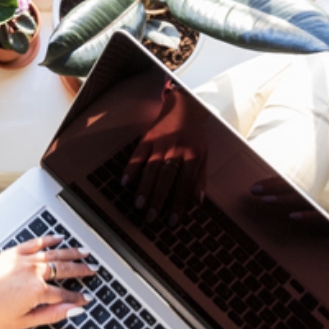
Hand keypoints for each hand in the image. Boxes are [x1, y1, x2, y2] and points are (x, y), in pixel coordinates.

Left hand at [0, 236, 95, 328]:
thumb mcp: (24, 322)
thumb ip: (51, 314)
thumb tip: (71, 311)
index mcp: (37, 291)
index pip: (65, 294)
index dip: (78, 297)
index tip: (86, 298)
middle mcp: (32, 272)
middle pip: (64, 269)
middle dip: (82, 270)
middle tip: (93, 270)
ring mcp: (22, 260)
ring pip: (53, 254)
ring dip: (71, 252)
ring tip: (84, 252)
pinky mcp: (11, 252)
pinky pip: (35, 243)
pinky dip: (48, 240)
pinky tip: (57, 239)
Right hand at [121, 83, 207, 224]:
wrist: (183, 107)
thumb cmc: (195, 136)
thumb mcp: (204, 155)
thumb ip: (200, 178)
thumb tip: (198, 201)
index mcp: (192, 156)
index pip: (184, 184)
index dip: (178, 203)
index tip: (172, 221)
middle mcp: (175, 150)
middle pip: (166, 178)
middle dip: (158, 199)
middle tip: (151, 217)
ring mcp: (159, 144)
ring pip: (151, 169)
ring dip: (144, 188)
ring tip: (138, 205)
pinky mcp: (146, 139)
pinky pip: (137, 155)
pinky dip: (130, 169)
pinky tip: (124, 182)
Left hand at [250, 177, 323, 224]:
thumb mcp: (313, 210)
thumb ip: (296, 201)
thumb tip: (270, 196)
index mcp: (316, 191)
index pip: (291, 182)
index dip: (273, 182)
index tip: (255, 185)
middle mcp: (322, 195)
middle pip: (295, 187)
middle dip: (273, 187)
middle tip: (253, 190)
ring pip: (304, 199)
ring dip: (283, 199)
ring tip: (265, 200)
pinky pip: (321, 217)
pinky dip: (307, 216)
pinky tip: (293, 216)